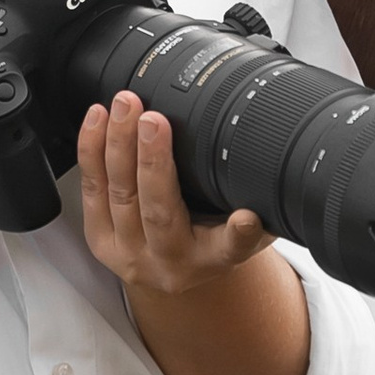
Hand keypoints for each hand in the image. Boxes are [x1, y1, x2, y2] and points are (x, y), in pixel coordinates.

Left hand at [76, 92, 269, 298]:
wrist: (177, 268)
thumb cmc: (213, 234)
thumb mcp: (247, 220)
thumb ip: (260, 197)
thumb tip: (282, 153)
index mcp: (215, 258)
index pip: (233, 246)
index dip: (241, 233)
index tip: (247, 218)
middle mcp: (172, 262)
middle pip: (159, 211)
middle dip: (153, 161)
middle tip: (152, 119)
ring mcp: (131, 253)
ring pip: (119, 196)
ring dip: (117, 146)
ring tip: (124, 107)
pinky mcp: (100, 241)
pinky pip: (91, 192)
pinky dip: (91, 151)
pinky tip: (97, 120)